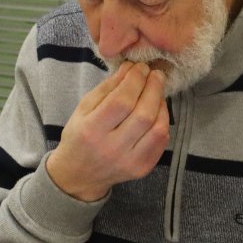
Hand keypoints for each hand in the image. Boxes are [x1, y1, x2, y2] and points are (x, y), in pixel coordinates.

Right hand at [46, 62, 169, 201]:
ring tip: (156, 91)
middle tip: (155, 74)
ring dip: (161, 104)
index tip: (141, 67)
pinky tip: (157, 110)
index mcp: (91, 131)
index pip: (121, 101)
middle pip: (143, 114)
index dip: (135, 80)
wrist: (79, 175)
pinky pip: (161, 141)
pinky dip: (163, 121)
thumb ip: (107, 87)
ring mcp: (130, 162)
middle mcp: (112, 149)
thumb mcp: (84, 108)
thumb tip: (131, 68)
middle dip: (153, 88)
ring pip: (157, 128)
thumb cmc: (80, 136)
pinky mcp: (142, 168)